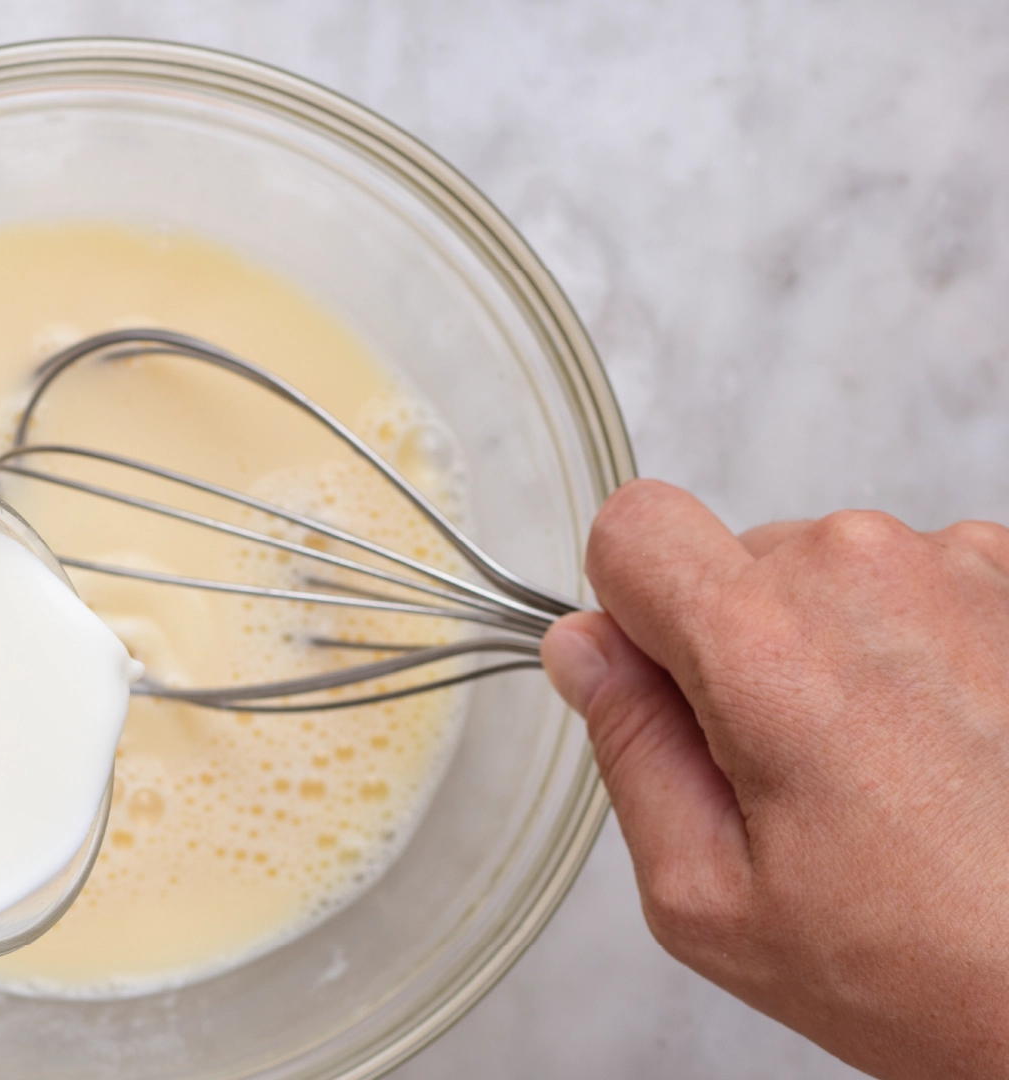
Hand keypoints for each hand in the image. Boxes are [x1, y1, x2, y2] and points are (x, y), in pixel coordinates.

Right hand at [542, 479, 1008, 1078]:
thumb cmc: (936, 965)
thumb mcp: (711, 896)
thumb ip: (629, 749)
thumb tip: (586, 652)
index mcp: (765, 644)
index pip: (633, 528)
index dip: (628, 606)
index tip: (663, 684)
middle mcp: (868, 573)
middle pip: (737, 560)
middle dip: (739, 650)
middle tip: (797, 778)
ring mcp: (967, 569)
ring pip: (833, 577)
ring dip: (839, 652)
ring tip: (895, 776)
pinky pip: (925, 588)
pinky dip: (922, 654)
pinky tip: (955, 751)